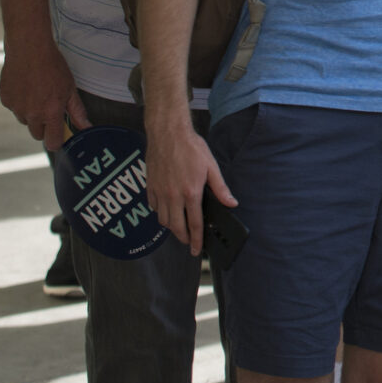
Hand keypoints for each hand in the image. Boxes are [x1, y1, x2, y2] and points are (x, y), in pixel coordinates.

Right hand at [0, 39, 90, 149]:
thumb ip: (77, 111)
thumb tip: (86, 127)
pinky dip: (19, 101)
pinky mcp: (4, 99)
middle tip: (48, 107)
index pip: (52, 142)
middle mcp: (31, 113)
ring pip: (24, 120)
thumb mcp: (69, 88)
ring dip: (30, 113)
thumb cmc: (53, 66)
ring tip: (37, 91)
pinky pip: (13, 107)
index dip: (56, 140)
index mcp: (50, 112)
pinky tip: (25, 85)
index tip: (58, 134)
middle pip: (37, 134)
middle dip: (43, 126)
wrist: (29, 47)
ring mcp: (15, 107)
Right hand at [145, 120, 232, 254]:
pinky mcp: (150, 187)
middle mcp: (173, 196)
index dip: (196, 240)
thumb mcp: (211, 166)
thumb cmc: (191, 147)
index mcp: (190, 192)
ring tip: (180, 225)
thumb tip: (231, 203)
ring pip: (163, 220)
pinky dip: (161, 212)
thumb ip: (220, 188)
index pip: (194, 224)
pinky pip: (153, 207)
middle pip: (176, 227)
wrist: (167, 132)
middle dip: (183, 238)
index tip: (197, 250)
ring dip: (172, 226)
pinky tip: (168, 208)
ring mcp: (159, 192)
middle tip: (189, 242)